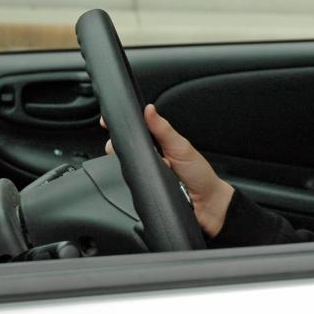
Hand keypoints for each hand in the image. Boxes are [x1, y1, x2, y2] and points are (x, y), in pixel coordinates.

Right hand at [104, 104, 234, 237]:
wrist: (207, 204)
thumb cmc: (198, 173)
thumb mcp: (181, 147)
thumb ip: (163, 129)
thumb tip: (149, 109)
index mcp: (157, 144)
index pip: (134, 133)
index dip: (120, 128)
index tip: (106, 122)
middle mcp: (148, 159)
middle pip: (124, 150)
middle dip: (123, 148)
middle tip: (142, 151)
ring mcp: (144, 175)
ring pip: (125, 168)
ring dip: (136, 166)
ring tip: (161, 167)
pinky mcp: (143, 191)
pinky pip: (130, 186)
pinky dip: (138, 182)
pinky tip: (151, 181)